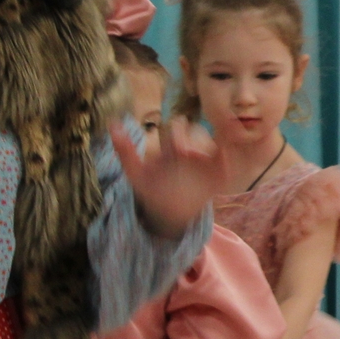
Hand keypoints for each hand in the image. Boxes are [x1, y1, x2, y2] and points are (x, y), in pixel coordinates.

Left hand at [114, 117, 220, 238]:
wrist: (170, 215)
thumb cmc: (152, 192)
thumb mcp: (136, 174)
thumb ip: (124, 151)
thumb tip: (112, 123)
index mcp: (169, 147)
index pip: (174, 128)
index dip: (176, 134)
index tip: (175, 149)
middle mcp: (188, 148)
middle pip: (195, 130)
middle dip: (192, 138)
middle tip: (186, 153)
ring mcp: (204, 159)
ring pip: (211, 141)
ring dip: (207, 146)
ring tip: (201, 158)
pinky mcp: (218, 172)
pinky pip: (226, 157)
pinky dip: (227, 153)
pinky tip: (223, 156)